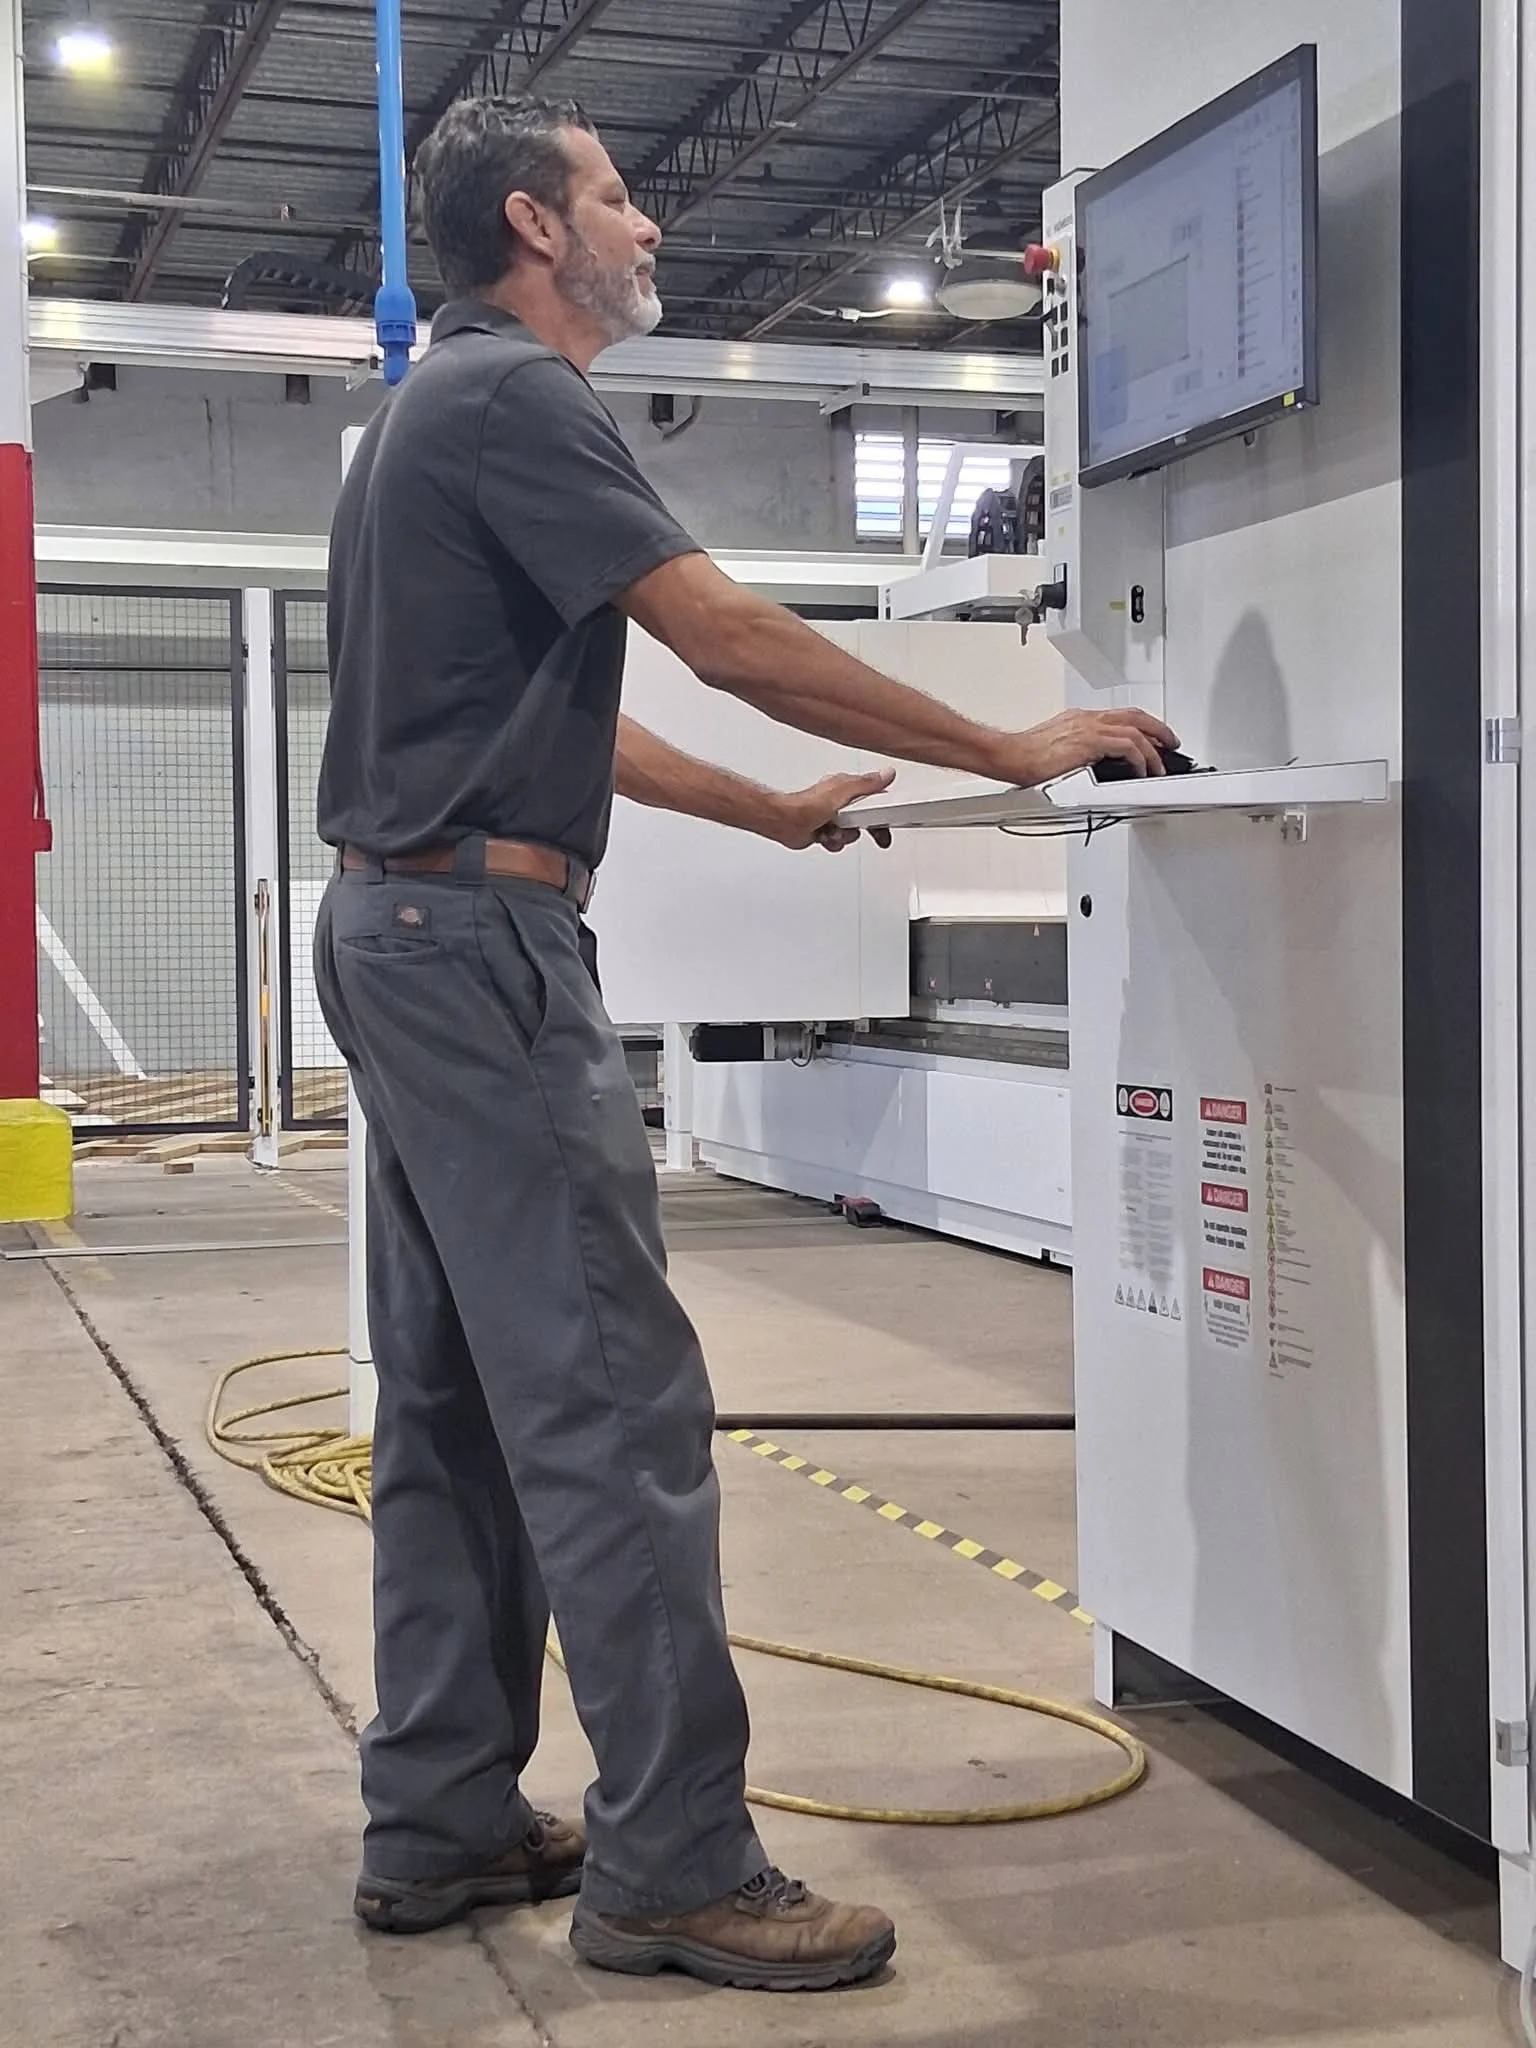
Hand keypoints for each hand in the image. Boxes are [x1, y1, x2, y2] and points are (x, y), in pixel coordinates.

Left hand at [772, 768, 896, 851]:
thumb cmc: (808, 805)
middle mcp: (839, 802)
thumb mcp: (845, 791)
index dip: (883, 808)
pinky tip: (826, 837)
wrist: (786, 822)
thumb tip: (887, 773)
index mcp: (846, 788)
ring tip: (835, 831)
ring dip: (845, 835)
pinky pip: (838, 841)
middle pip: (865, 817)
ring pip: (851, 832)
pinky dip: (833, 842)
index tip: (890, 817)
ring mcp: (832, 817)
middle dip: (869, 828)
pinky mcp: (824, 831)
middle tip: (878, 836)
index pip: (873, 797)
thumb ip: (868, 784)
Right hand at [991, 707, 1178, 785]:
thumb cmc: (1025, 757)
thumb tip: (1092, 768)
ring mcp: (1089, 728)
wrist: (1010, 755)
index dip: (1142, 726)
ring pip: (1136, 730)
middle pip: (1135, 716)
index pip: (1120, 717)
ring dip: (1153, 749)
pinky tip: (1142, 771)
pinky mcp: (1090, 742)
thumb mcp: (1058, 750)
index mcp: (1080, 720)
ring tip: (1160, 765)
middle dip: (1158, 729)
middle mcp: (1088, 719)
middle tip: (1171, 743)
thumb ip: (1079, 753)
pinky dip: (1140, 759)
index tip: (1154, 738)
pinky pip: (1127, 747)